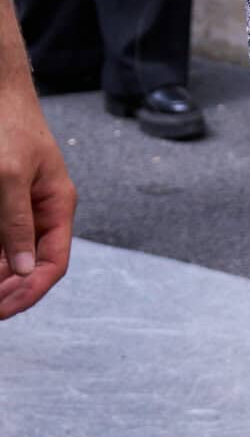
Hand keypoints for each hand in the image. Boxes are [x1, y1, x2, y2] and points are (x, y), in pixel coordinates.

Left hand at [0, 88, 75, 319]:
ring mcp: (21, 208)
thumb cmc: (8, 126)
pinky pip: (0, 239)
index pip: (53, 263)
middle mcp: (42, 211)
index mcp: (57, 205)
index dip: (30, 291)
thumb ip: (15, 223)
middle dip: (10, 291)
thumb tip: (22, 269)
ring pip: (11, 255)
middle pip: (32, 265)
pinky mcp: (4, 202)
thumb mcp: (10, 176)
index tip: (3, 310)